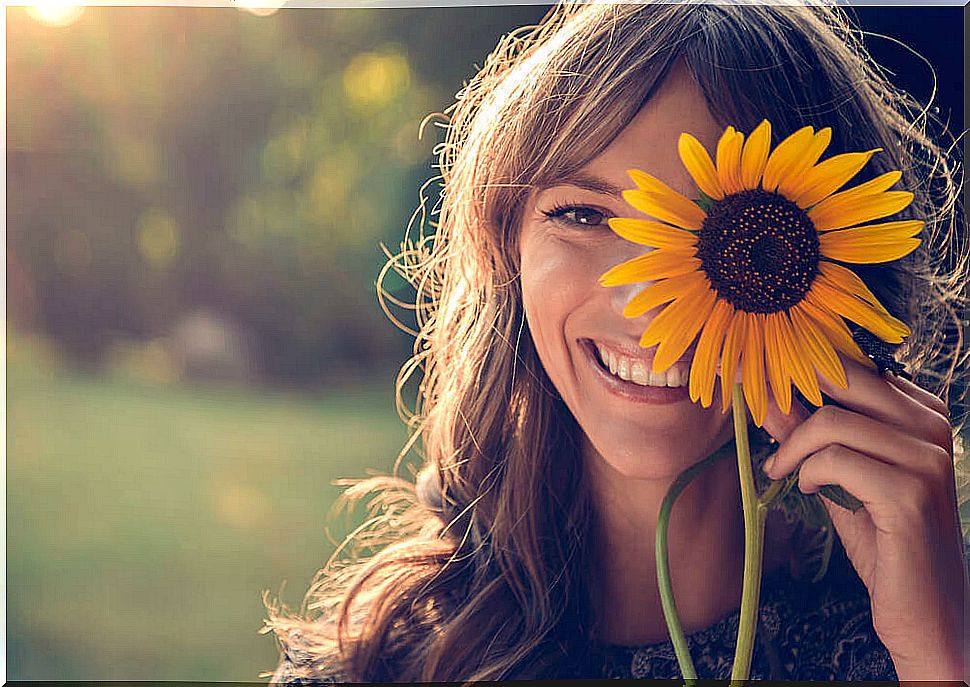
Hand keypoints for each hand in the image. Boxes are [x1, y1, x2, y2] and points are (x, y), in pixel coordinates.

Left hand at [759, 357, 967, 680]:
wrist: (926, 613)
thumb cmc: (886, 542)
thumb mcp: (841, 477)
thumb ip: (811, 437)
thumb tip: (769, 397)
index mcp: (923, 414)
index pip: (852, 367)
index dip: (800, 371)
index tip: (760, 383)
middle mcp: (933, 428)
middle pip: (842, 381)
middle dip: (787, 397)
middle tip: (757, 417)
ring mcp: (928, 460)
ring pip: (832, 422)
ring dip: (792, 448)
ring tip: (781, 471)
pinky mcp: (910, 495)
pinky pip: (835, 461)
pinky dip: (807, 473)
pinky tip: (806, 490)